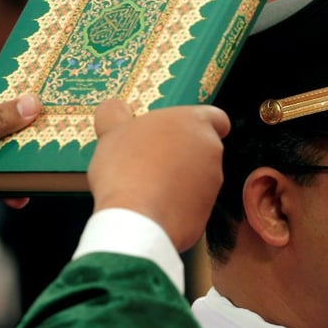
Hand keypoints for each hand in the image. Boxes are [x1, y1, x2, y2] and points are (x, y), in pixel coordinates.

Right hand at [89, 100, 229, 251]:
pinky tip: (152, 207)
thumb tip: (114, 107)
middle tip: (150, 159)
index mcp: (195, 123)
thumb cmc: (126, 168)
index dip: (202, 124)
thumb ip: (115, 113)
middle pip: (202, 148)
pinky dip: (177, 205)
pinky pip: (192, 204)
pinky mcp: (207, 211)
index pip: (216, 117)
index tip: (183, 132)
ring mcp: (213, 183)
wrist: (136, 220)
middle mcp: (211, 150)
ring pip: (199, 177)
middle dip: (181, 154)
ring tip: (146, 186)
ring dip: (179, 179)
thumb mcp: (111, 131)